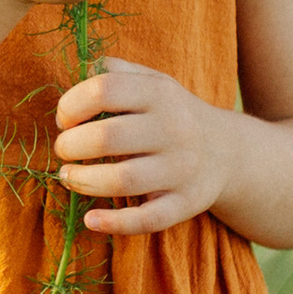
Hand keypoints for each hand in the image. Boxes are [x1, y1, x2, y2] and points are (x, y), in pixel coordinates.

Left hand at [52, 56, 236, 234]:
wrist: (228, 151)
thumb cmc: (172, 114)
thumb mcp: (153, 81)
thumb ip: (114, 71)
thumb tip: (74, 70)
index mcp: (160, 93)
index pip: (104, 90)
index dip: (71, 105)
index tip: (65, 120)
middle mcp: (174, 129)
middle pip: (108, 137)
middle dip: (71, 145)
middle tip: (64, 150)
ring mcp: (181, 169)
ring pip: (124, 180)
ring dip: (84, 181)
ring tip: (69, 176)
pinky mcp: (185, 204)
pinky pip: (147, 219)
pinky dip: (114, 223)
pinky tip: (91, 219)